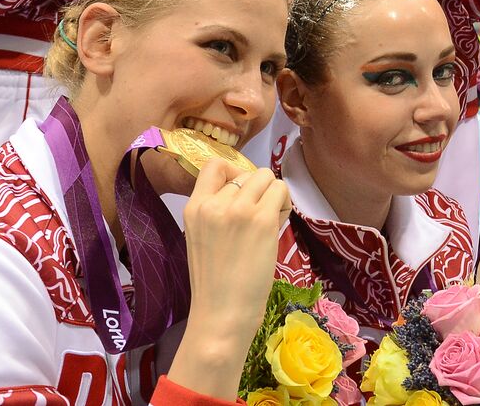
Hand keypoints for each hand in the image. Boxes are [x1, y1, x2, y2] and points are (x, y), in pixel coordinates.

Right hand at [169, 160, 291, 397]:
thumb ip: (217, 212)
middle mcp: (214, 203)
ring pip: (267, 177)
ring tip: (269, 221)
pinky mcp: (262, 219)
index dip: (234, 173)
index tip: (242, 193)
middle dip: (258, 191)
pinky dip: (285, 204)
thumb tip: (247, 189)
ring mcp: (239, 209)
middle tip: (258, 219)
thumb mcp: (202, 237)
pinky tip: (277, 226)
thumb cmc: (214, 283)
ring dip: (274, 195)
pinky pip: (282, 191)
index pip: (214, 165)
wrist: (221, 314)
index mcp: (194, 207)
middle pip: (248, 173)